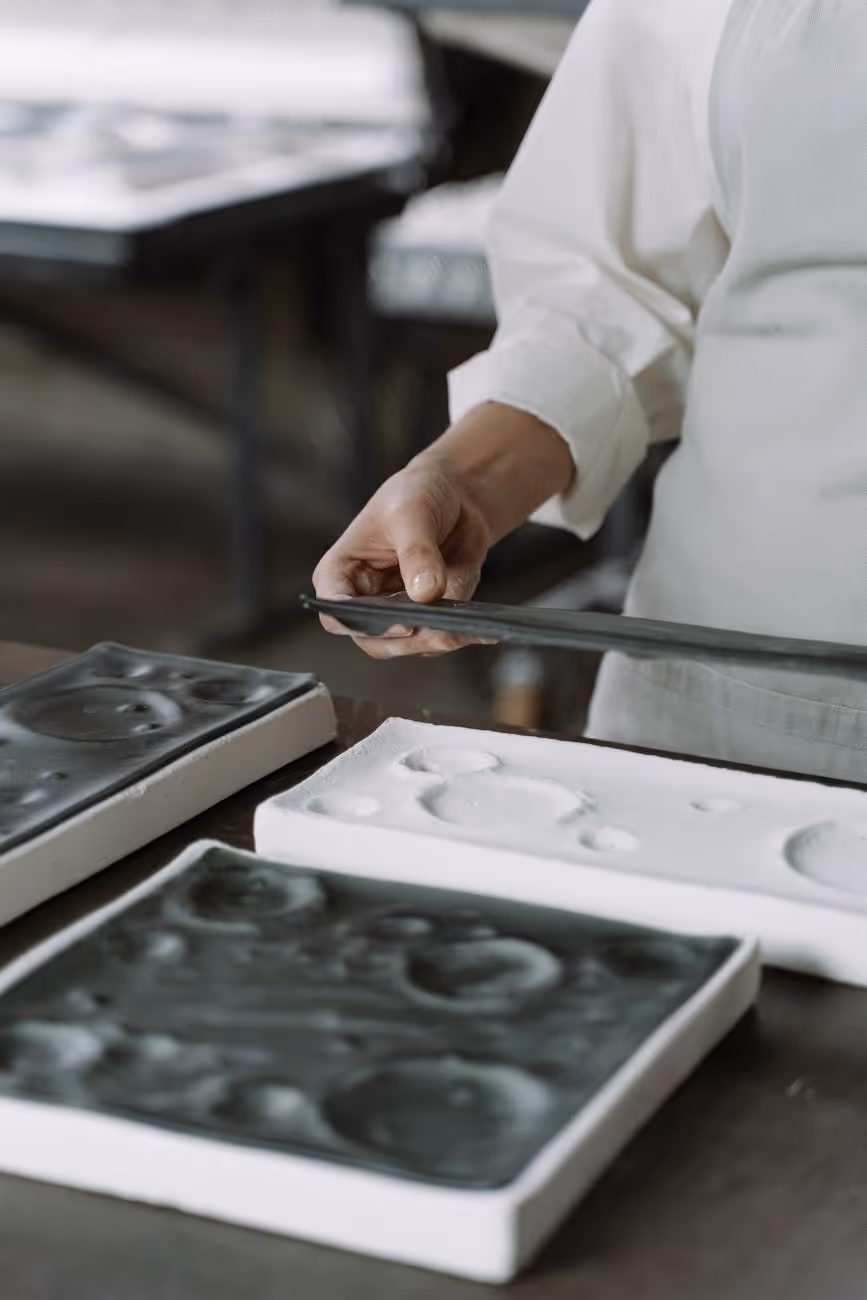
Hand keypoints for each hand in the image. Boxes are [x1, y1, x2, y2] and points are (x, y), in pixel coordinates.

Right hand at [313, 460, 491, 658]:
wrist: (454, 497)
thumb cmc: (416, 495)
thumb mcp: (411, 513)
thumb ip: (417, 553)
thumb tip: (426, 593)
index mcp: (340, 573)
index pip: (334, 611)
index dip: (361, 624)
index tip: (400, 622)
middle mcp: (363, 600)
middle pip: (373, 641)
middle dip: (408, 640)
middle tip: (440, 630)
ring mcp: (395, 613)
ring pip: (408, 646)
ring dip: (437, 640)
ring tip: (465, 627)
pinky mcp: (427, 618)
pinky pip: (439, 639)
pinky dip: (460, 635)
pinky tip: (481, 628)